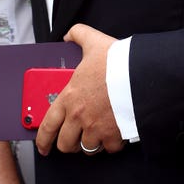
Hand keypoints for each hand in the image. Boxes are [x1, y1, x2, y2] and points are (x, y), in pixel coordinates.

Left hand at [35, 24, 124, 156]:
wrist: (140, 74)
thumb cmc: (117, 61)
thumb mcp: (93, 41)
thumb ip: (78, 35)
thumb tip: (69, 35)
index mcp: (70, 97)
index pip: (48, 126)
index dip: (43, 140)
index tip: (43, 147)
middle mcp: (79, 117)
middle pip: (66, 143)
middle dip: (69, 143)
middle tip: (75, 138)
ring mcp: (96, 128)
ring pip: (87, 148)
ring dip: (91, 143)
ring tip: (96, 133)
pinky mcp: (114, 136)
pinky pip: (109, 148)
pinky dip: (111, 143)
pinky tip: (113, 133)